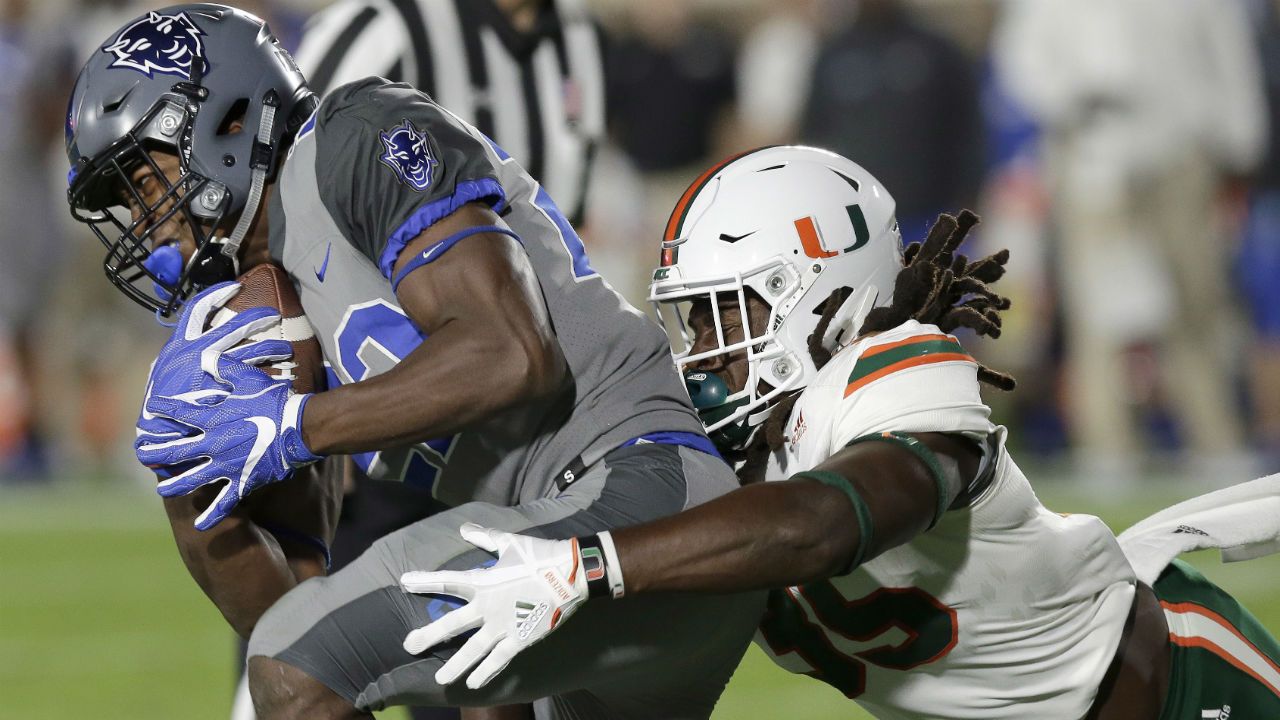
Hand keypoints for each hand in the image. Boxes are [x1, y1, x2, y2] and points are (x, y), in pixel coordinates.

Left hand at [135, 283, 322, 529]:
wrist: (299, 426)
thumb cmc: (275, 399)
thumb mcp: (247, 377)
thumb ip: (223, 368)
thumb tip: (205, 357)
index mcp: (211, 418)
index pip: (176, 414)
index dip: (160, 412)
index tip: (148, 412)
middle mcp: (211, 444)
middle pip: (174, 451)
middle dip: (154, 452)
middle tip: (140, 454)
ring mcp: (225, 465)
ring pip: (191, 479)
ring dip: (174, 485)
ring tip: (162, 489)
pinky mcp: (242, 481)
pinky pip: (223, 502)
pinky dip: (211, 514)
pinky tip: (200, 525)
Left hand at [400, 524, 588, 688]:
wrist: (571, 573)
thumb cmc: (540, 556)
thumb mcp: (510, 543)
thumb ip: (485, 538)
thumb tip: (464, 527)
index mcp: (484, 582)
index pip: (448, 581)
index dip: (424, 581)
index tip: (404, 582)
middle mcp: (488, 607)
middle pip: (452, 624)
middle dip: (428, 636)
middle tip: (408, 645)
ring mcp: (503, 626)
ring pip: (473, 650)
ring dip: (456, 665)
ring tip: (440, 678)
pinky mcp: (521, 638)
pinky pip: (499, 659)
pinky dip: (487, 672)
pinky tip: (474, 683)